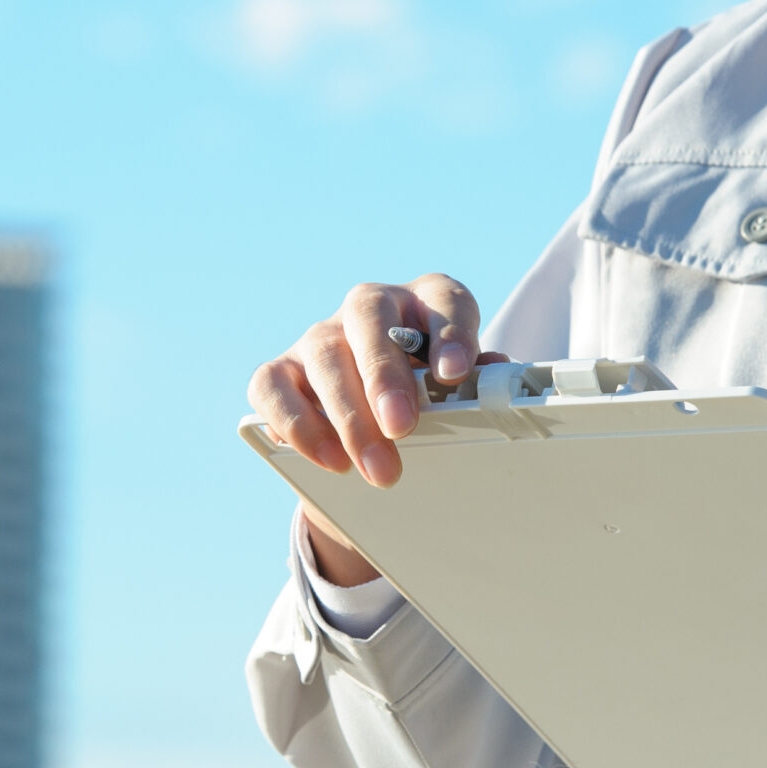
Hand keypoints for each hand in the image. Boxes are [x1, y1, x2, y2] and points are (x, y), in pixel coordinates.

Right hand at [247, 274, 498, 587]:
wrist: (376, 419)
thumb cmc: (428, 396)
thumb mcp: (459, 389)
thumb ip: (478, 382)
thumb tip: (494, 378)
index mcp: (425, 302)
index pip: (443, 299)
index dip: (450, 332)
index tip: (455, 372)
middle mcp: (369, 307)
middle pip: (369, 317)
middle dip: (384, 375)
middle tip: (401, 427)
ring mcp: (320, 335)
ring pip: (323, 354)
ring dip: (348, 415)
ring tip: (377, 467)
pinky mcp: (281, 370)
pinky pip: (272, 387)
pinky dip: (297, 424)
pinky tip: (330, 459)